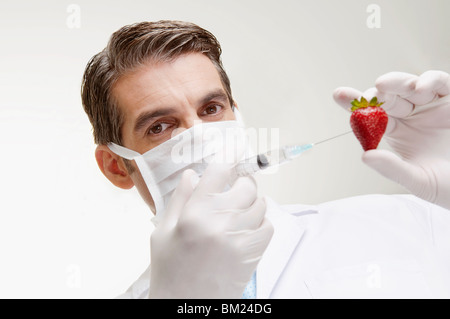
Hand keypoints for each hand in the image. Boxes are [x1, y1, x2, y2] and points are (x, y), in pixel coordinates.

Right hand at [148, 162, 272, 298]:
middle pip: (246, 185)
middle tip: (235, 187)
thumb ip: (179, 199)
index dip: (229, 158)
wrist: (185, 306)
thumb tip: (192, 174)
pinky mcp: (253, 253)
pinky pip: (268, 225)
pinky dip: (261, 222)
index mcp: (193, 213)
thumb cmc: (170, 270)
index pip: (219, 172)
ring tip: (238, 211)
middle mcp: (219, 221)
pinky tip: (246, 228)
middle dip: (242, 182)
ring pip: (260, 203)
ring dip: (252, 202)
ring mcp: (239, 237)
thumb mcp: (162, 232)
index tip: (234, 152)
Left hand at [333, 70, 449, 209]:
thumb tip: (365, 156)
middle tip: (370, 95)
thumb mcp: (417, 181)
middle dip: (375, 93)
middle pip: (388, 97)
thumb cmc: (446, 185)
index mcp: (396, 131)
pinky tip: (420, 88)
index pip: (371, 116)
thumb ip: (392, 168)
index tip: (339, 95)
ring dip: (397, 83)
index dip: (355, 104)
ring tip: (385, 87)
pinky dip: (429, 80)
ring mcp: (431, 105)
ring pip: (409, 86)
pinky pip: (440, 83)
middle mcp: (411, 115)